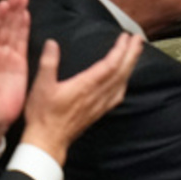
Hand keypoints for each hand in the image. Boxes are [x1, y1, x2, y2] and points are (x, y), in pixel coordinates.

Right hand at [19, 32, 142, 165]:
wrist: (47, 142)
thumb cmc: (43, 116)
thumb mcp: (41, 86)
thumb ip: (48, 63)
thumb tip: (52, 44)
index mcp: (85, 86)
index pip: (110, 64)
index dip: (120, 50)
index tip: (126, 37)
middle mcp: (97, 94)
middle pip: (121, 71)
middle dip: (132, 54)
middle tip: (139, 39)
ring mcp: (99, 104)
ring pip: (121, 82)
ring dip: (130, 66)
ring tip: (135, 53)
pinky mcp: (98, 112)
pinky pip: (118, 95)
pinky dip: (124, 82)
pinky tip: (124, 80)